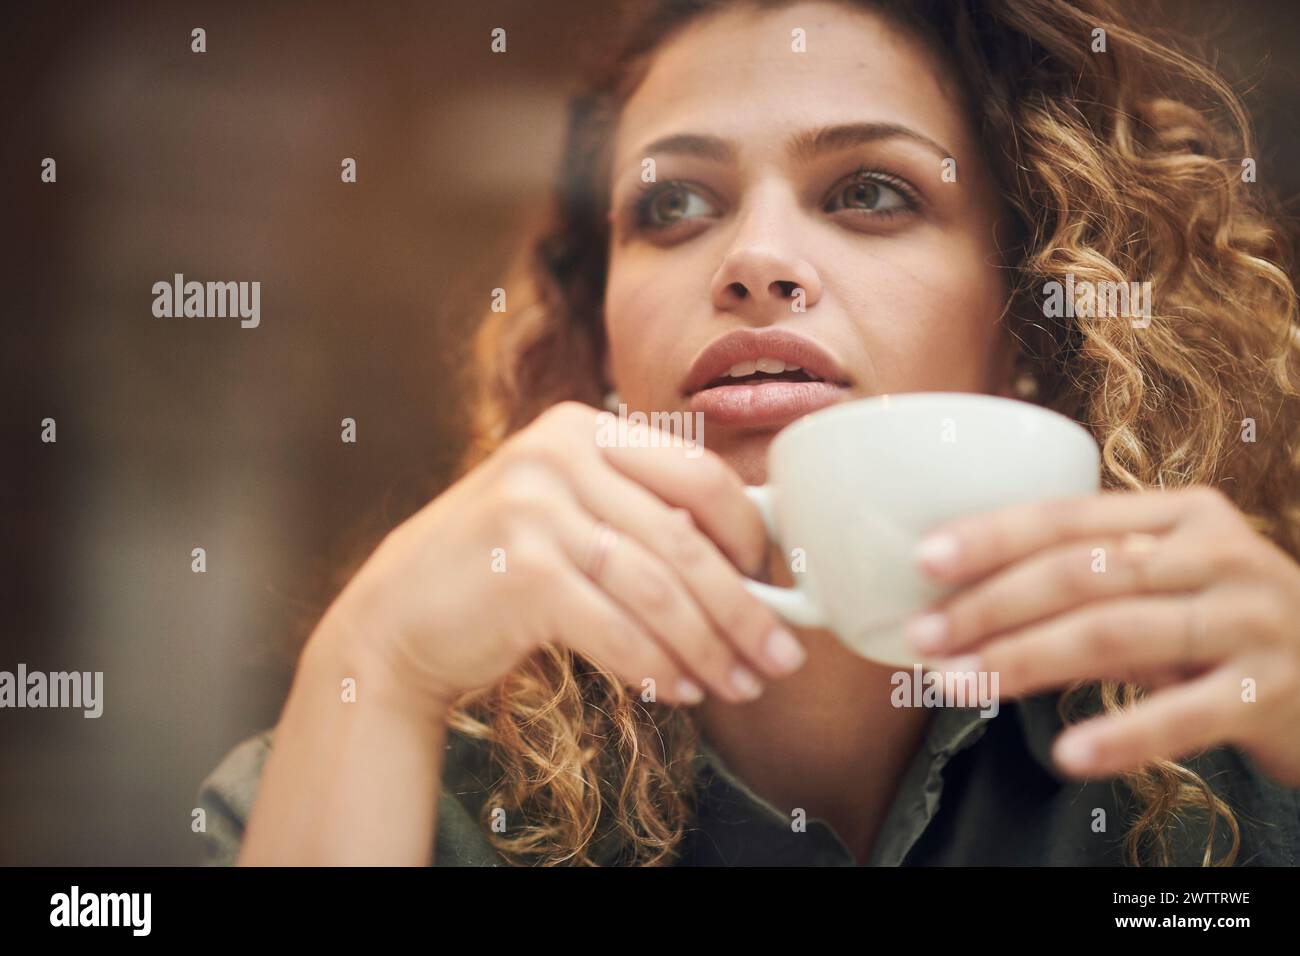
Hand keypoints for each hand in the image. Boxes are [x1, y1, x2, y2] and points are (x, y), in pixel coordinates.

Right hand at [324, 401, 805, 713]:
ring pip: (658, 588)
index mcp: (584, 428)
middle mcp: (559, 453)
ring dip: (710, 647)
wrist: (400, 617)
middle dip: (745, 607)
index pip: (699, 474)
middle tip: (782, 657)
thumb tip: (755, 571)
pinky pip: (616, 629)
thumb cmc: (505, 570)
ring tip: (741, 685)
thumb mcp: (570, 516)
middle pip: (686, 537)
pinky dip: (656, 666)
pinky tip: (680, 692)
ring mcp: (534, 509)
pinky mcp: (520, 571)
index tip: (778, 588)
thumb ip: (643, 520)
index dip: (750, 536)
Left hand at [904, 486, 1299, 786]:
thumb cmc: (1228, 624)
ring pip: (1114, 633)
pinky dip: (1120, 735)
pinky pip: (1182, 715)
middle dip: (989, 605)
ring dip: (1024, 661)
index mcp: (1182, 514)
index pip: (1068, 515)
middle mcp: (1218, 554)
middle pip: (1080, 572)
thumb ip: (1090, 578)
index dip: (992, 536)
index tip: (924, 561)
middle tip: (923, 637)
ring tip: (960, 686)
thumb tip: (966, 597)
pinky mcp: (1269, 691)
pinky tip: (1067, 755)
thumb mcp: (1169, 582)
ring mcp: (1249, 620)